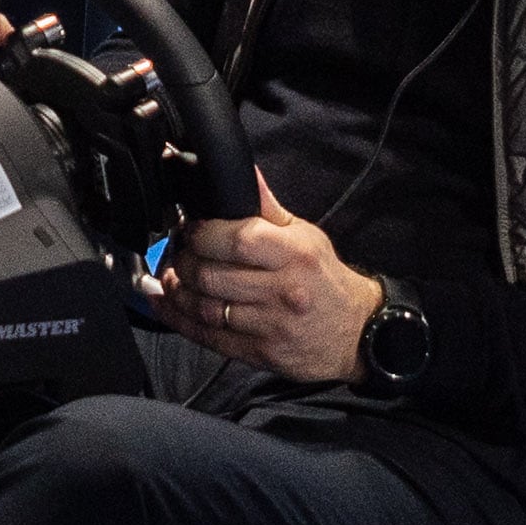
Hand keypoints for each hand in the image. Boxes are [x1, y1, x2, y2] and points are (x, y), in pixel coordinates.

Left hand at [153, 170, 380, 382]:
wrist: (358, 333)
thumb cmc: (324, 278)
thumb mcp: (305, 236)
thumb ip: (266, 207)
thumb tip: (243, 171)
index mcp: (293, 254)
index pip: (235, 240)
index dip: (201, 234)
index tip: (189, 230)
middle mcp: (282, 290)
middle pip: (212, 275)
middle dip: (183, 262)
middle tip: (177, 255)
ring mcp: (271, 325)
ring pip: (206, 308)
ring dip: (177, 292)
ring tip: (171, 280)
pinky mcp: (261, 353)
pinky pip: (210, 338)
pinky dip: (180, 321)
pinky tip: (167, 306)